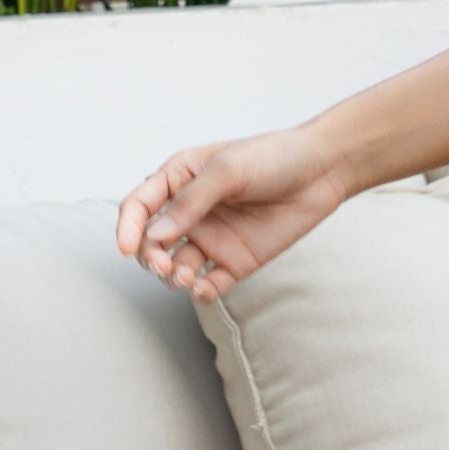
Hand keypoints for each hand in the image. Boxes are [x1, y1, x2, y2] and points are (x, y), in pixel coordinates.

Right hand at [115, 126, 346, 305]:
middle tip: (163, 265)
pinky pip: (210, 284)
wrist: (322, 170)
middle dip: (150, 258)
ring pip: (176, 268)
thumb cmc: (273, 157)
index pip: (139, 207)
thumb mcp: (228, 169)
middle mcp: (190, 212)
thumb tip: (154, 235)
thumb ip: (191, 202)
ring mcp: (212, 238)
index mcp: (179, 180)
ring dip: (173, 277)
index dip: (127, 228)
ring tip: (187, 278)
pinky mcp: (236, 262)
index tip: (126, 248)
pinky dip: (201, 292)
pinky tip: (205, 288)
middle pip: (152, 244)